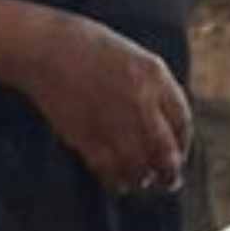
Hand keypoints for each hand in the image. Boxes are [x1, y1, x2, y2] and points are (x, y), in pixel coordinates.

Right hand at [20, 11, 193, 196]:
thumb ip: (152, 87)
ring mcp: (114, 121)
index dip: (183, 144)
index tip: (177, 154)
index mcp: (154, 75)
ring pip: (140, 167)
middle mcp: (140, 100)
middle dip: (169, 172)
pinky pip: (111, 171)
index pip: (182, 121)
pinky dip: (117, 181)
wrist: (46, 49)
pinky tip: (118, 181)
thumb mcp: (132, 57)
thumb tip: (164, 127)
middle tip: (168, 182)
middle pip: (165, 152)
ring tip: (140, 181)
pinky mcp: (88, 138)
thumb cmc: (88, 48)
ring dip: (142, 179)